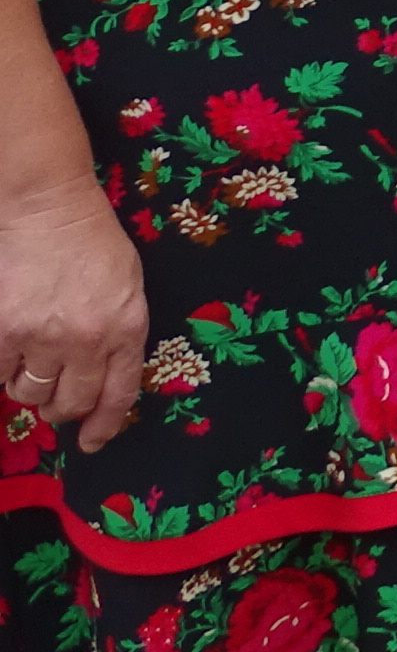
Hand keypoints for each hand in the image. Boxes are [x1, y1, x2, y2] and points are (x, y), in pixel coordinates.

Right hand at [0, 172, 145, 452]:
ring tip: (33, 358)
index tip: (92, 441)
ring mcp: (42, 337)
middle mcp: (87, 339)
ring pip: (31, 393)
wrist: (48, 210)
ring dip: (31, 386)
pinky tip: (11, 343)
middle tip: (56, 394)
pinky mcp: (3, 332)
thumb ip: (119, 334)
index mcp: (127, 327)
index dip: (104, 425)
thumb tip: (99, 382)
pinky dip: (4, 367)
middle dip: (63, 407)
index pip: (118, 394)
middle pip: (71, 403)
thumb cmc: (93, 245)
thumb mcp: (128, 288)